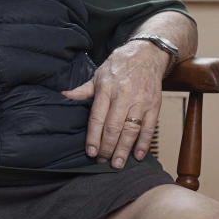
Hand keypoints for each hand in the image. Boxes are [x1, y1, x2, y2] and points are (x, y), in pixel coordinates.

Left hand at [61, 41, 169, 168]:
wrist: (146, 54)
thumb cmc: (119, 65)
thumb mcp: (98, 74)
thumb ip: (83, 90)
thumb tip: (64, 95)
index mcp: (106, 89)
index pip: (97, 117)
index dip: (93, 137)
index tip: (90, 152)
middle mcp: (123, 96)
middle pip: (114, 127)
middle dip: (107, 147)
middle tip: (102, 162)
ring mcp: (140, 101)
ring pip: (131, 130)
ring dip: (124, 149)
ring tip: (117, 164)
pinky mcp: (154, 105)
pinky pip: (150, 128)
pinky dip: (144, 143)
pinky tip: (138, 155)